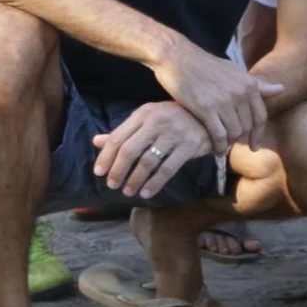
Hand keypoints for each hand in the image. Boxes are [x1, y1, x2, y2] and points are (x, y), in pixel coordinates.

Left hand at [92, 102, 212, 199]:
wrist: (210, 117)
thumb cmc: (173, 119)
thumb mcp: (148, 120)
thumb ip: (124, 131)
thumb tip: (96, 141)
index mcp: (144, 113)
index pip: (118, 137)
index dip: (106, 157)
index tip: (99, 173)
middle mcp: (157, 121)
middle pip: (130, 150)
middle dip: (118, 171)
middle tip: (113, 185)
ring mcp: (174, 133)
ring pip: (147, 161)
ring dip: (135, 180)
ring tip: (128, 191)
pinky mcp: (190, 145)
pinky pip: (167, 168)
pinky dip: (155, 183)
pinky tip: (147, 192)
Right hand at [150, 37, 278, 153]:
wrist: (179, 58)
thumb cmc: (206, 65)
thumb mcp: (235, 72)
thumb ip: (256, 85)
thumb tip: (281, 89)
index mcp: (249, 85)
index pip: (260, 116)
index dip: (259, 134)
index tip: (255, 146)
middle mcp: (240, 94)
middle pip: (247, 127)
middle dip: (241, 138)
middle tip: (232, 144)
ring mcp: (223, 102)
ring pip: (234, 133)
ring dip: (229, 143)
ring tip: (222, 146)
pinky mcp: (206, 109)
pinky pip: (219, 135)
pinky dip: (219, 146)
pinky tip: (215, 149)